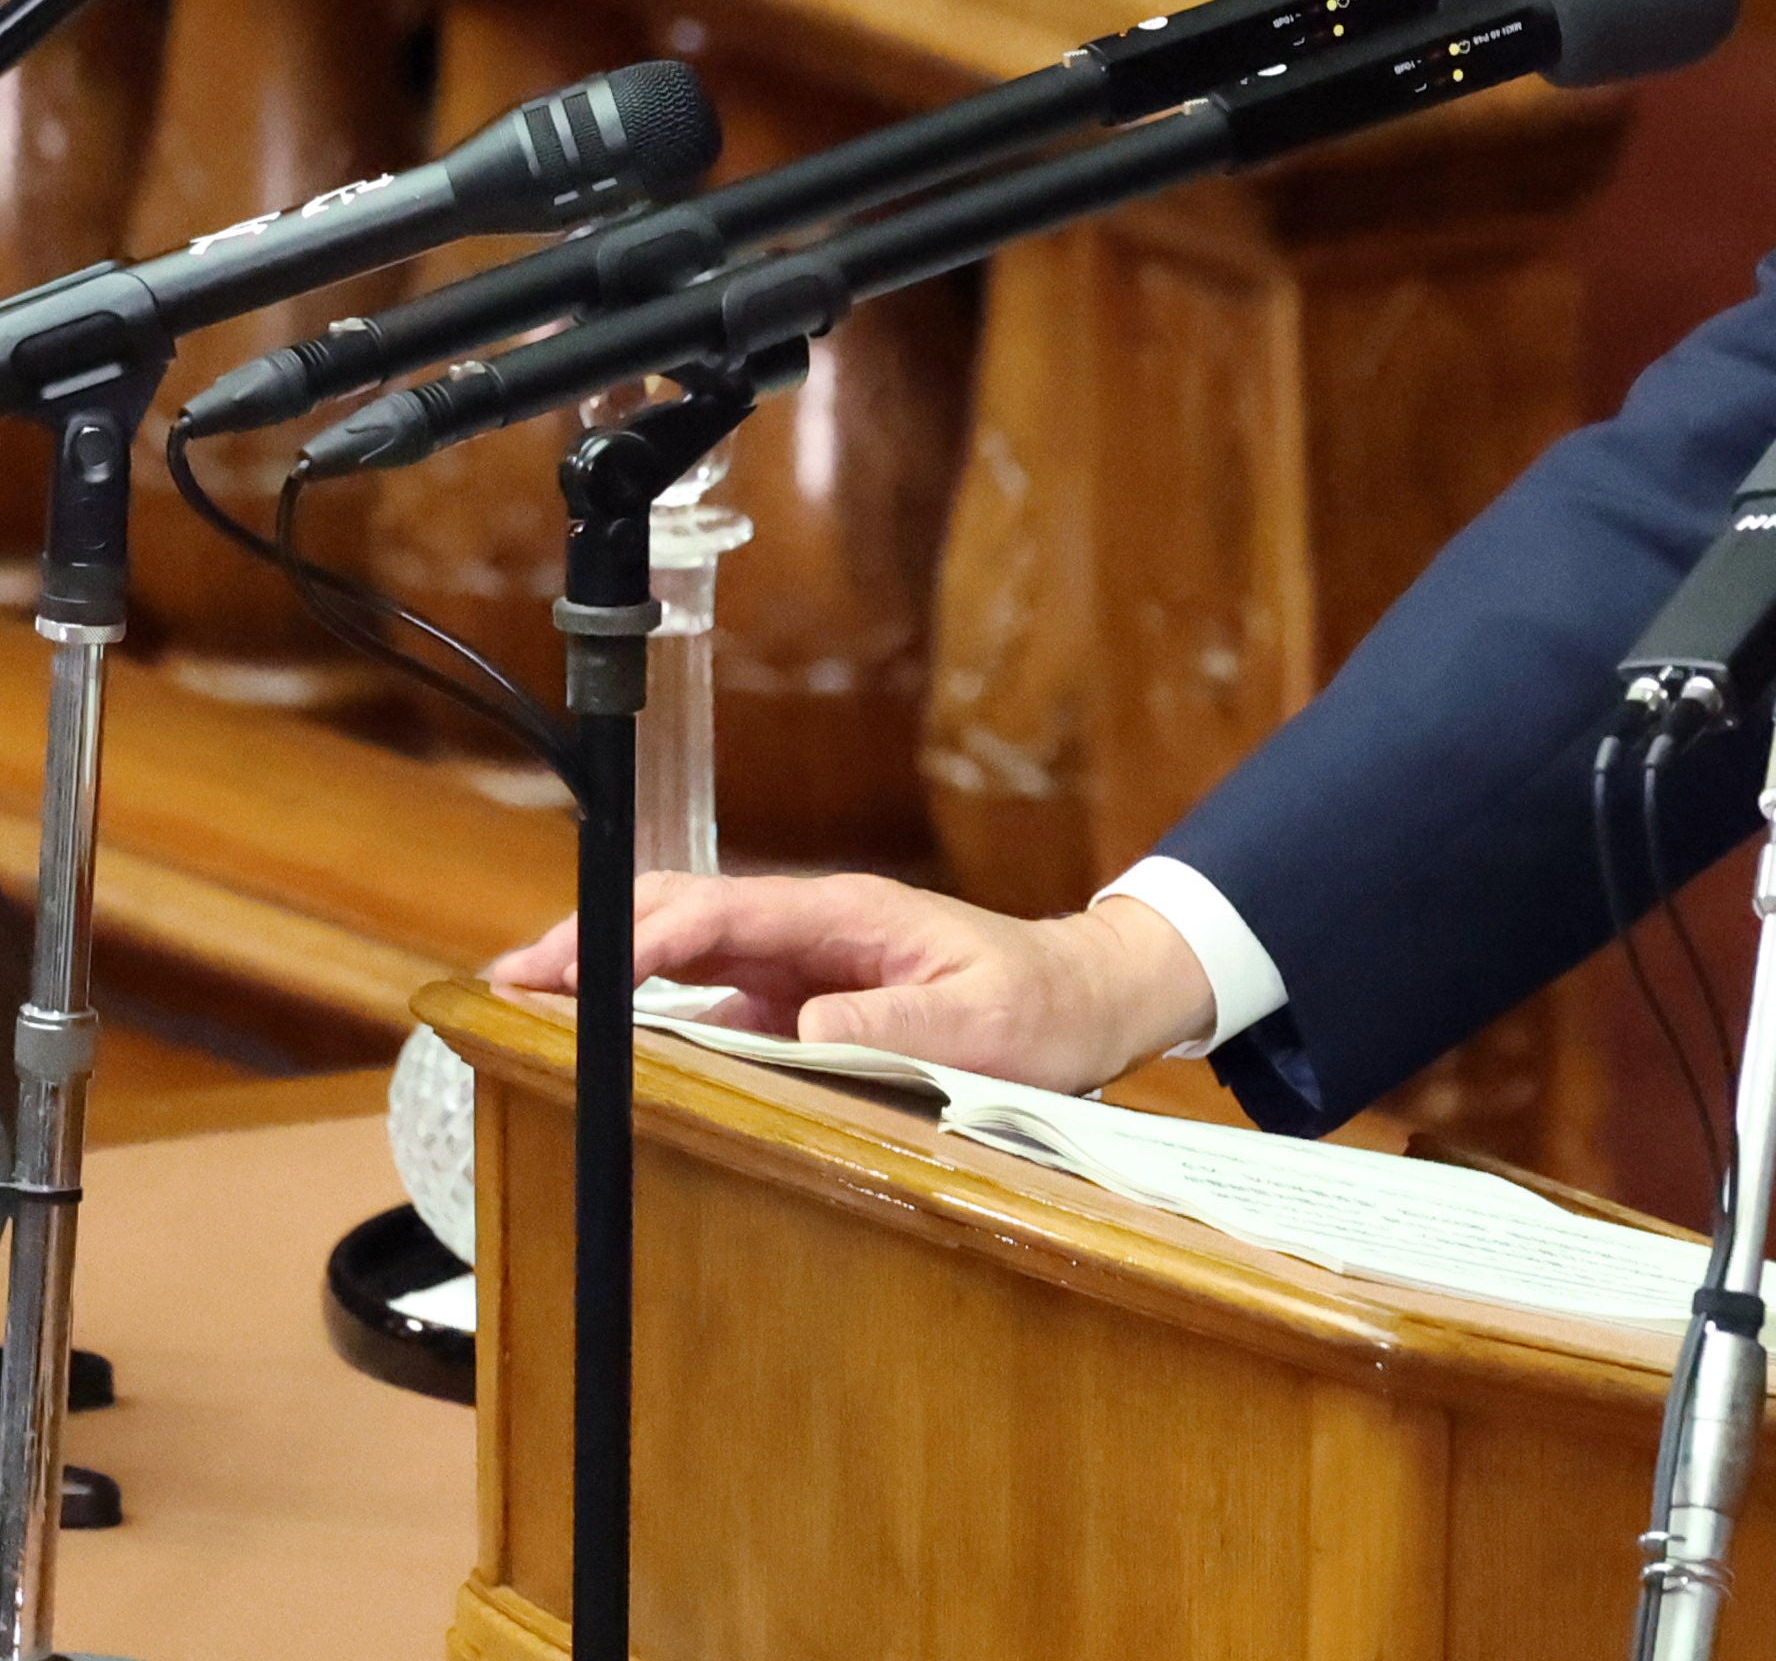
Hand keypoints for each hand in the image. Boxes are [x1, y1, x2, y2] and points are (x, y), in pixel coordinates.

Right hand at [481, 872, 1215, 1095]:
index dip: (639, 935)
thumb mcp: (981, 1019)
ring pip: (684, 960)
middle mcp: (813, 930)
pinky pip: (713, 1005)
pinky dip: (652, 1021)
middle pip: (681, 917)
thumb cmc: (1036, 1007)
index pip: (720, 910)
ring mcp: (802, 965)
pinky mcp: (802, 1004)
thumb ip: (898, 1019)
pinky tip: (607, 1050)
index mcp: (848, 914)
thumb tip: (808, 1026)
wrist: (1079, 1004)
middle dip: (593, 945)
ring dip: (609, 982)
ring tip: (524, 1014)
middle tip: (508, 986)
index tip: (571, 965)